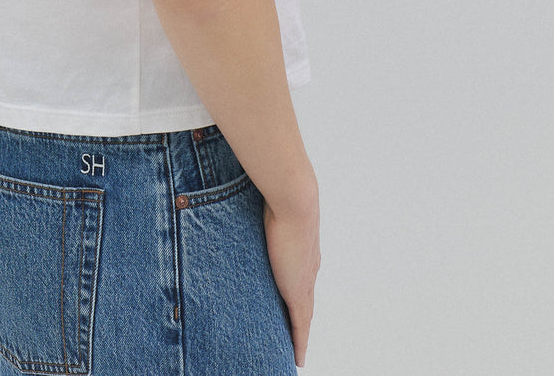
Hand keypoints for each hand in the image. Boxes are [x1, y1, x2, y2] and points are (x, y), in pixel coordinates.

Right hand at [263, 190, 320, 367]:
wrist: (295, 200)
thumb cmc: (280, 195)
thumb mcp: (267, 208)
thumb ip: (258, 210)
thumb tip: (245, 199)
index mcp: (302, 250)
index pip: (299, 279)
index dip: (294, 295)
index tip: (289, 305)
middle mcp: (308, 268)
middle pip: (303, 302)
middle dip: (297, 318)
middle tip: (289, 335)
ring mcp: (305, 281)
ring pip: (302, 317)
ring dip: (297, 332)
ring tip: (291, 348)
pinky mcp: (299, 293)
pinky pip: (300, 326)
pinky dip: (299, 342)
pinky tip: (298, 357)